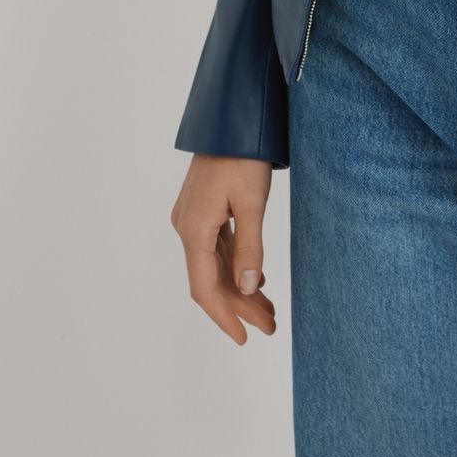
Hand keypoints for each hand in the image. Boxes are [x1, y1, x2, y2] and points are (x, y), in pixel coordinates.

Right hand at [172, 154, 275, 343]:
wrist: (233, 118)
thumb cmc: (242, 155)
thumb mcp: (252, 203)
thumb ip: (250, 249)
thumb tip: (247, 288)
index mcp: (193, 230)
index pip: (205, 288)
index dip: (224, 316)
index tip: (244, 337)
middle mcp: (187, 227)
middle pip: (211, 279)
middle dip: (239, 305)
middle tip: (269, 326)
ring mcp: (193, 217)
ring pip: (215, 264)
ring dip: (240, 287)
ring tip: (267, 309)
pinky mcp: (203, 208)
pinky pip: (217, 247)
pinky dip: (235, 265)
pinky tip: (254, 278)